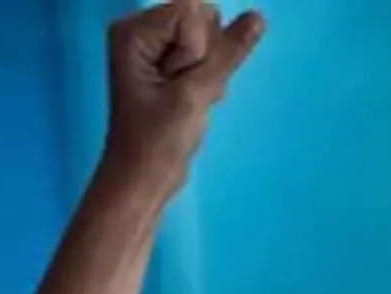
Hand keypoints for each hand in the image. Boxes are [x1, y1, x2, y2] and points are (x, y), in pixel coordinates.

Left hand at [100, 0, 262, 199]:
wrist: (143, 180)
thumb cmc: (156, 142)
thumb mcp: (193, 95)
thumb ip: (227, 53)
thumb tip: (257, 18)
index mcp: (133, 31)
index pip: (190, 10)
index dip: (196, 48)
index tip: (174, 83)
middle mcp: (142, 30)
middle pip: (202, 16)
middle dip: (204, 57)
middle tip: (181, 92)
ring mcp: (158, 47)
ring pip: (211, 36)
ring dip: (210, 71)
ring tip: (187, 99)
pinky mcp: (173, 63)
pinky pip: (211, 54)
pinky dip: (211, 78)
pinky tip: (194, 100)